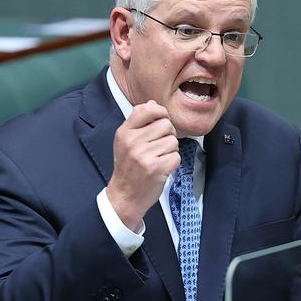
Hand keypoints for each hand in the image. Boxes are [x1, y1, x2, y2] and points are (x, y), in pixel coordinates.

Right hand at [106, 100, 179, 230]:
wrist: (125, 196)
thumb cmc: (128, 168)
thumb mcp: (126, 142)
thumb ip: (139, 122)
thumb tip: (153, 104)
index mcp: (124, 133)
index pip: (147, 109)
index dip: (160, 112)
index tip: (162, 120)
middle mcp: (133, 142)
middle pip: (166, 124)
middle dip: (168, 134)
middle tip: (160, 146)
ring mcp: (144, 156)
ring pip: (173, 141)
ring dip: (171, 150)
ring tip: (159, 158)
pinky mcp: (156, 168)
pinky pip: (176, 156)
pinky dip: (173, 163)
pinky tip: (162, 168)